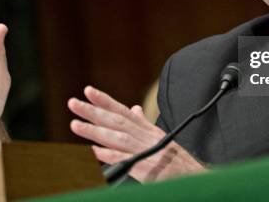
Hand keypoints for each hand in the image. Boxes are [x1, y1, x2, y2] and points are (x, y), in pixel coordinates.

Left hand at [68, 86, 205, 182]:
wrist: (195, 176)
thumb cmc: (176, 159)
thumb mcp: (161, 136)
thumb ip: (144, 123)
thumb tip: (134, 108)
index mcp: (146, 129)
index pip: (122, 110)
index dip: (104, 100)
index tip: (87, 91)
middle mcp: (145, 136)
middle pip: (116, 120)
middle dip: (93, 111)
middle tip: (73, 103)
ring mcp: (146, 151)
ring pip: (117, 137)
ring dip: (95, 131)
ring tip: (76, 125)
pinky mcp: (147, 169)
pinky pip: (125, 160)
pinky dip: (109, 155)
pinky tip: (94, 152)